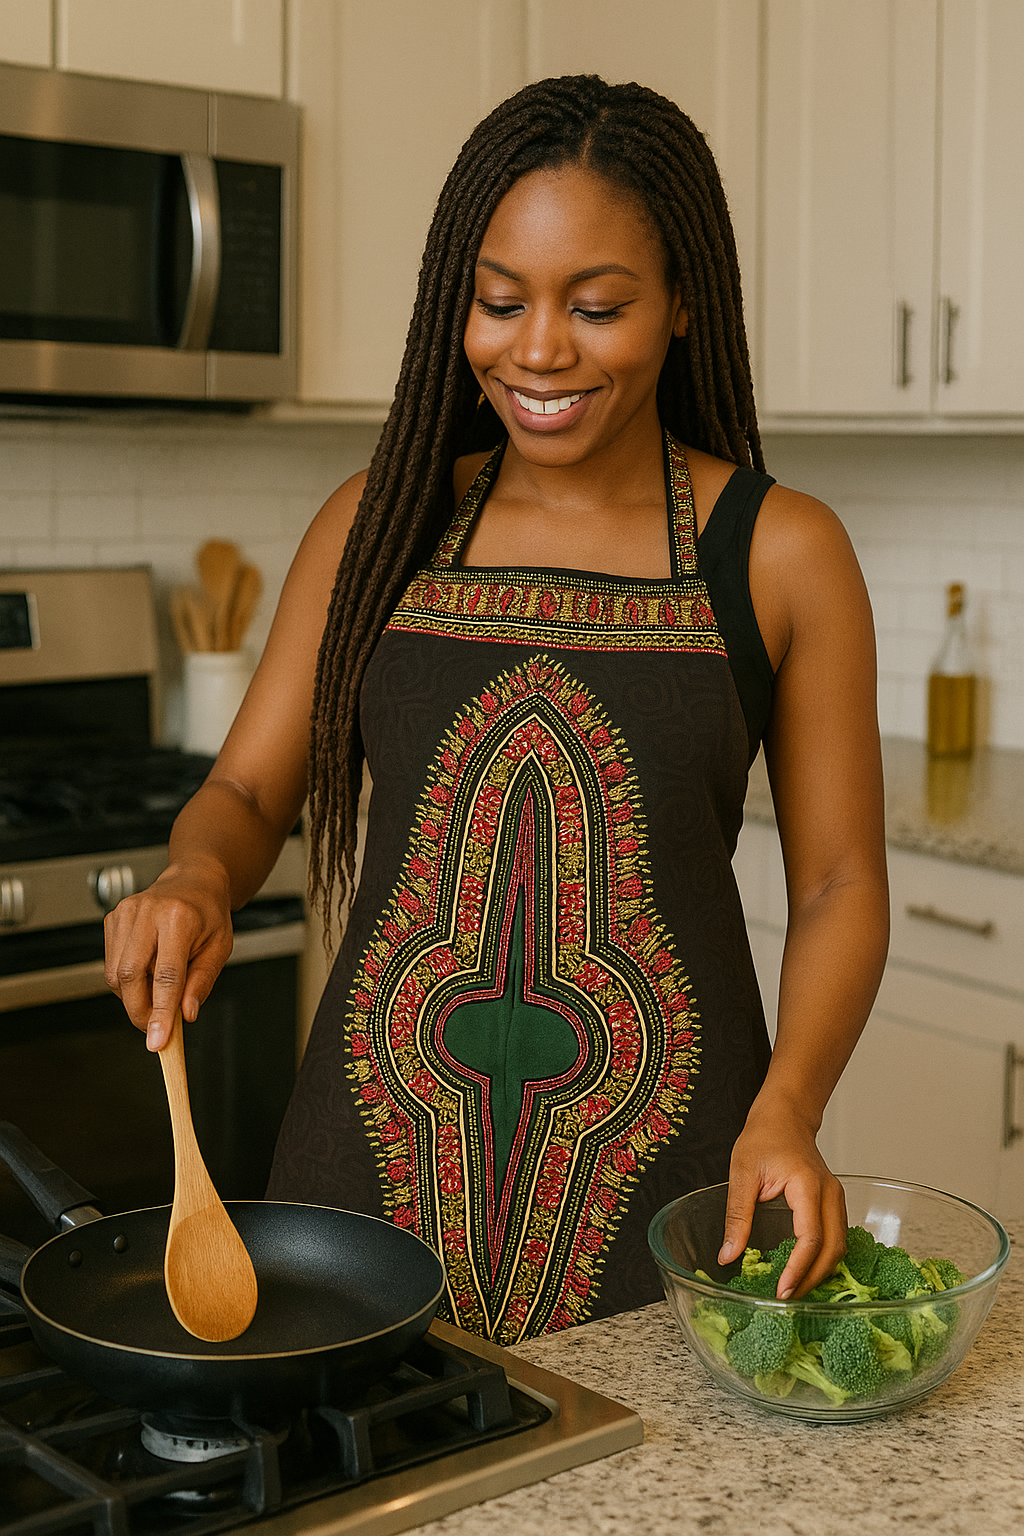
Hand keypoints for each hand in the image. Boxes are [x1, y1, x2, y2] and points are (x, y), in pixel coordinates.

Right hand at [103, 864, 233, 1050]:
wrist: (193, 880)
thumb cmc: (209, 913)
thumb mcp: (219, 947)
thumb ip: (202, 982)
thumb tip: (185, 1015)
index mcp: (179, 918)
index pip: (166, 975)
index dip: (161, 1012)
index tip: (157, 1041)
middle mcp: (147, 912)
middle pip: (131, 976)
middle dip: (140, 1011)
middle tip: (155, 1028)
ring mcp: (124, 913)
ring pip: (115, 974)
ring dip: (132, 997)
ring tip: (157, 993)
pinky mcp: (112, 919)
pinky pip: (111, 964)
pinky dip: (126, 981)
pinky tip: (146, 973)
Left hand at [717, 1095, 846, 1298]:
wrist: (785, 1115)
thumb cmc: (764, 1137)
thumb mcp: (742, 1172)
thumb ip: (736, 1215)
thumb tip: (727, 1255)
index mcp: (808, 1185)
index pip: (811, 1237)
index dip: (799, 1268)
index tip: (782, 1290)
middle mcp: (829, 1194)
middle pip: (834, 1249)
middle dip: (813, 1279)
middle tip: (787, 1299)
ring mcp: (835, 1198)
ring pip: (840, 1246)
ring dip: (821, 1272)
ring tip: (794, 1290)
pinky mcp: (833, 1203)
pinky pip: (836, 1237)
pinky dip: (824, 1258)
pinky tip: (804, 1270)